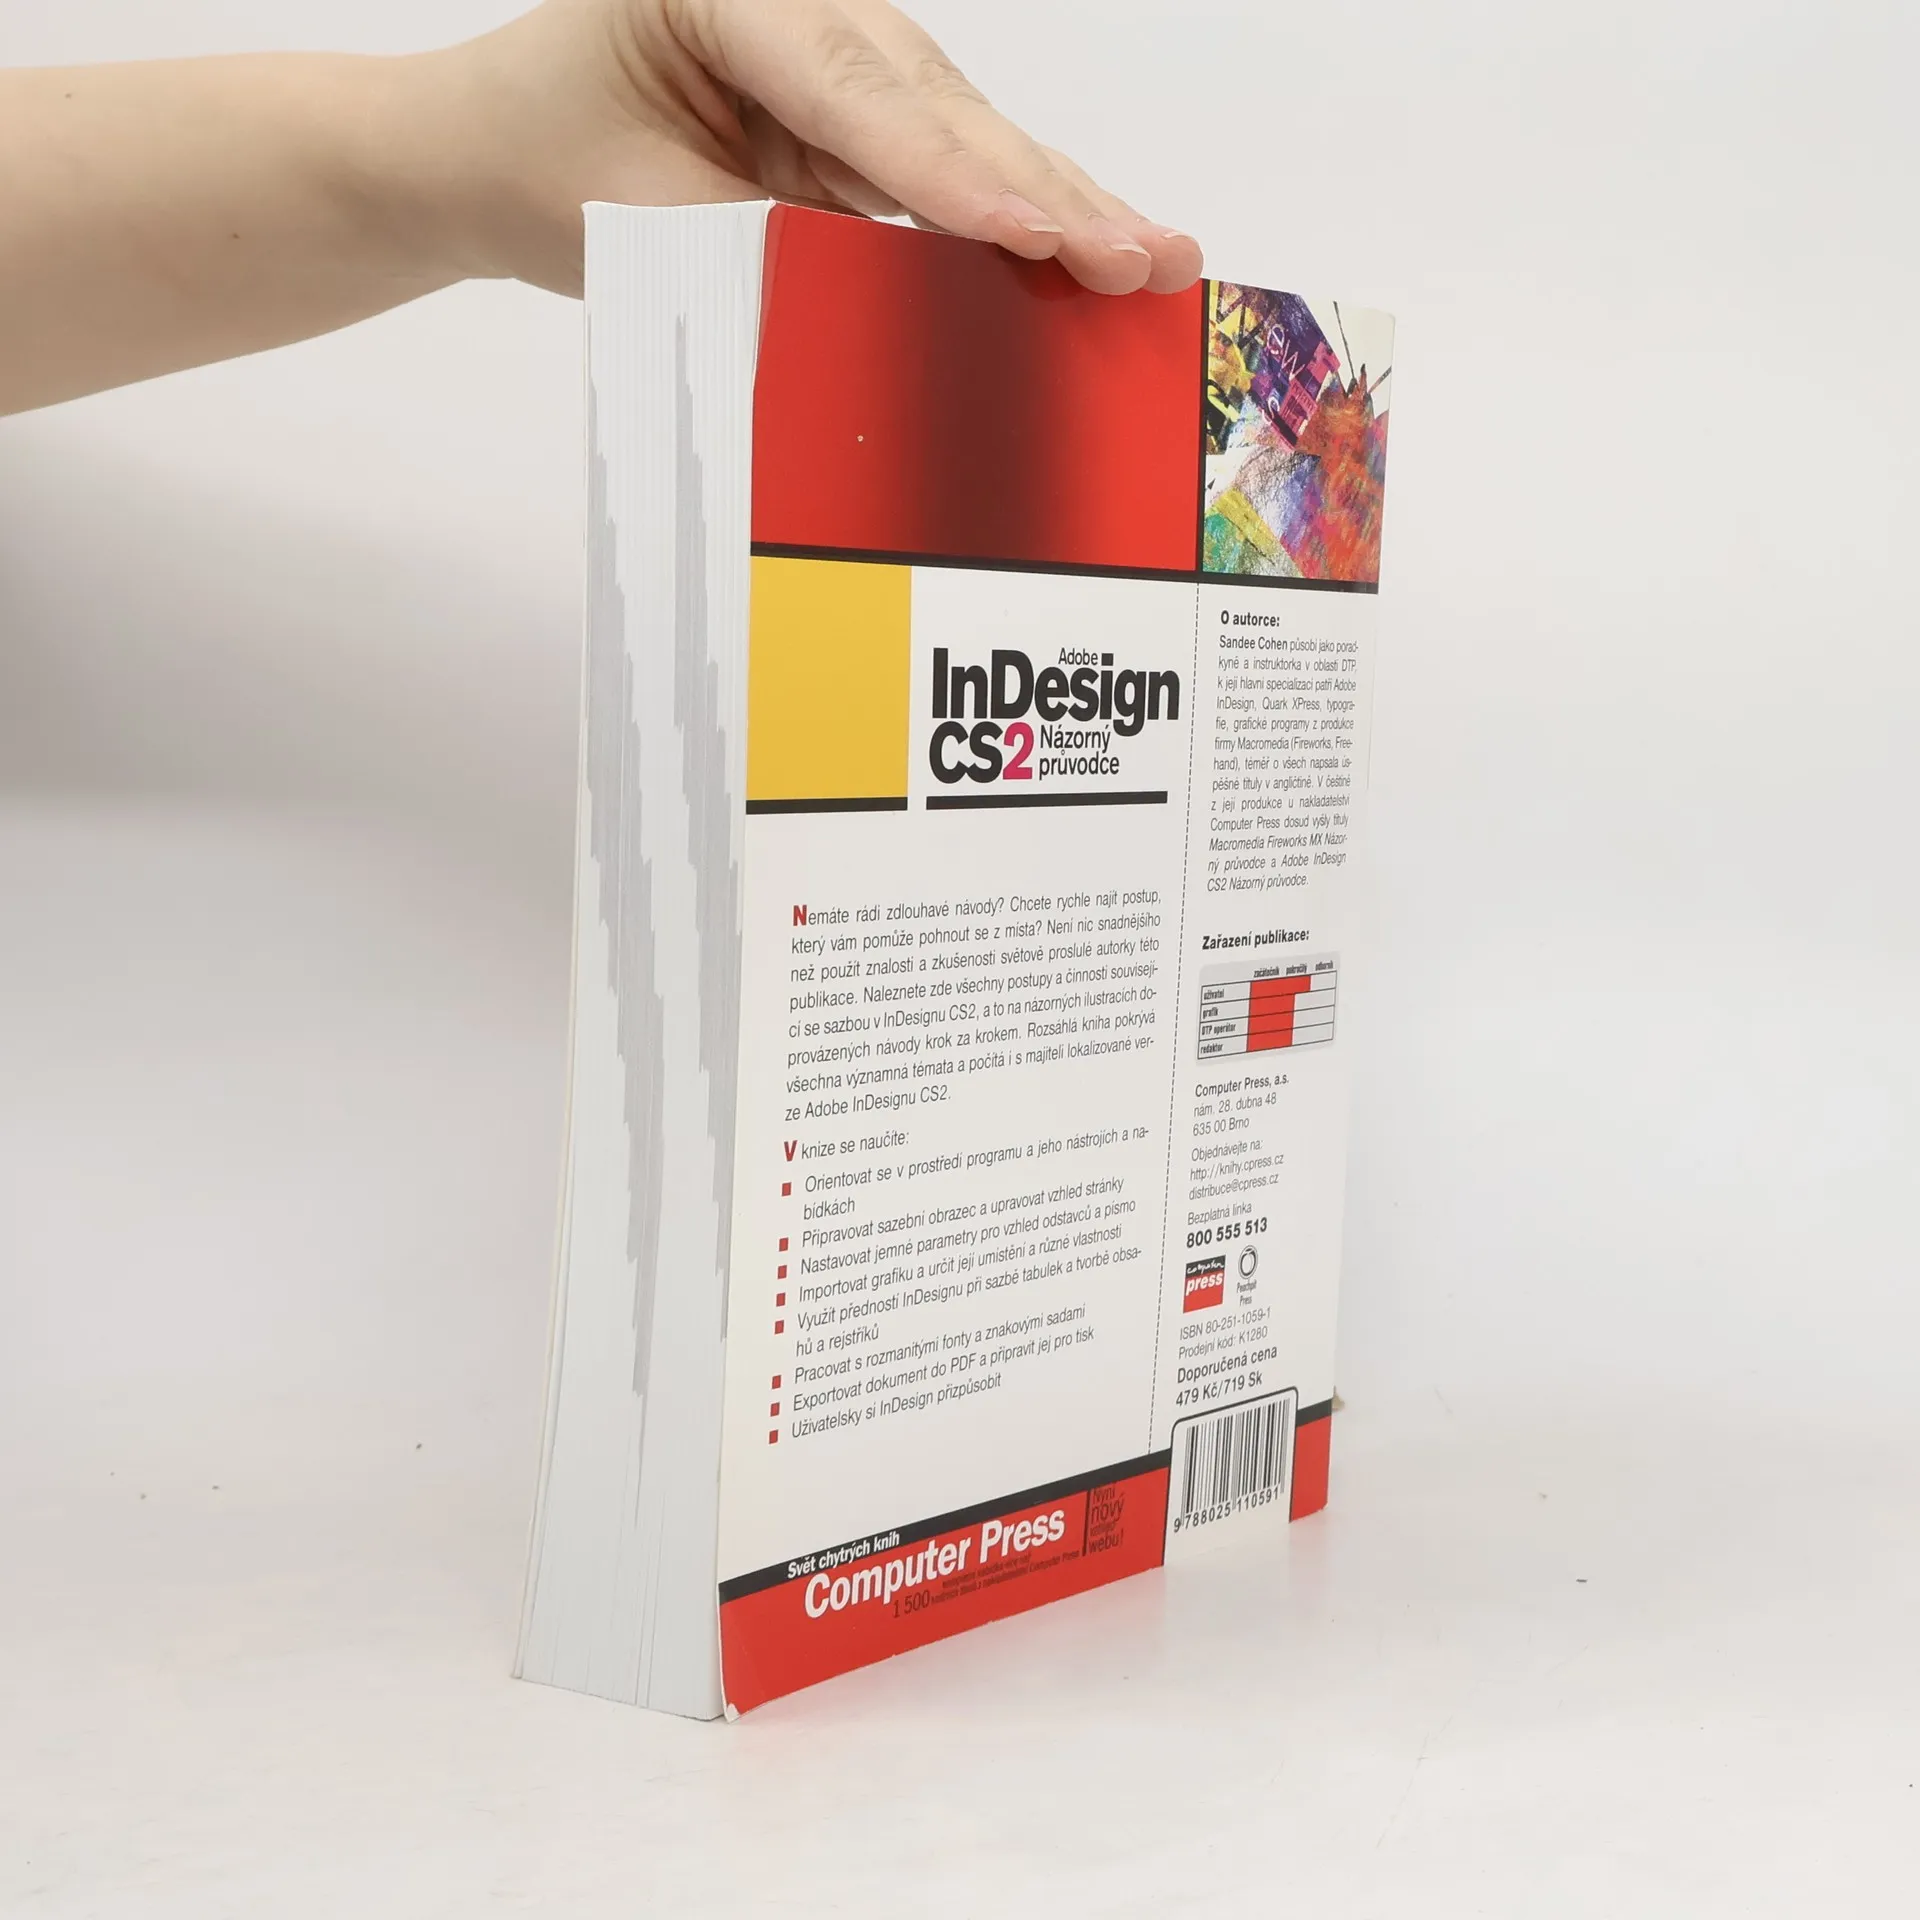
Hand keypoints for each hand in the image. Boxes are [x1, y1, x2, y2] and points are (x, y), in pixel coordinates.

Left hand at [434, 0, 1202, 296]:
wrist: (493, 149)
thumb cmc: (547, 167)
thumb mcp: (645, 220)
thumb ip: (771, 247)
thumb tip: (899, 306)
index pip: (855, 94)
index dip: (950, 174)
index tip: (1031, 234)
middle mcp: (802, 5)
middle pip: (939, 106)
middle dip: (1045, 191)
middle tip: (1138, 255)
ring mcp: (841, 51)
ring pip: (967, 133)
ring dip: (1060, 202)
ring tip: (1152, 256)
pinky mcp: (859, 108)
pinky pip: (949, 163)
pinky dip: (1021, 213)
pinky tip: (1095, 246)